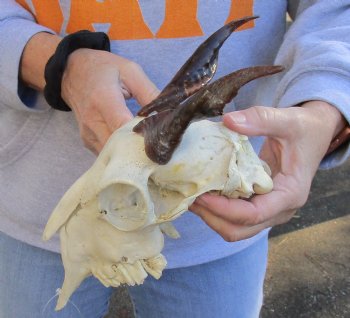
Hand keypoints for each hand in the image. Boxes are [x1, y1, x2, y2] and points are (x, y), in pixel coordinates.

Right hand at [61, 49, 158, 153]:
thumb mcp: (129, 70)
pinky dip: (122, 152)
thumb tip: (167, 112)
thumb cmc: (103, 69)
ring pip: (114, 154)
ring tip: (148, 147)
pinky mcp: (87, 142)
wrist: (71, 73)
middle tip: (159, 146)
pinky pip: (108, 153)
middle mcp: (92, 121)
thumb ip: (148, 92)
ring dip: (132, 152)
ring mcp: (88, 134)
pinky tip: (133, 145)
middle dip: (140, 148)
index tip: (160, 138)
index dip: (143, 136)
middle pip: (120, 146)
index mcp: (103, 99)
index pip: (123, 126)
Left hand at [191, 101, 345, 241]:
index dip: (223, 209)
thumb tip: (228, 121)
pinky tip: (205, 192)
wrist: (314, 133)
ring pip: (236, 227)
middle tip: (190, 198)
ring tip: (193, 196)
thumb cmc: (305, 129)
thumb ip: (261, 119)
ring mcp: (270, 209)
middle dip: (212, 217)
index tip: (200, 195)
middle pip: (240, 229)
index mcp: (290, 194)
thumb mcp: (288, 120)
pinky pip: (236, 216)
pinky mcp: (261, 203)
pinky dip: (218, 209)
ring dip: (212, 216)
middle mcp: (280, 209)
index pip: (253, 214)